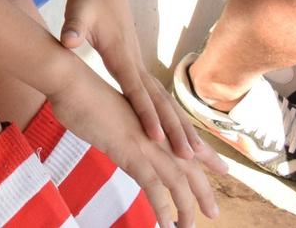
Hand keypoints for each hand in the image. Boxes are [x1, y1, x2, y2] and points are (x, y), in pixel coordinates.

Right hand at [48, 65, 214, 227]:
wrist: (72, 82)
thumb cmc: (85, 95)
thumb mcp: (112, 113)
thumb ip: (124, 128)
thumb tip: (122, 138)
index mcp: (154, 121)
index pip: (187, 142)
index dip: (207, 156)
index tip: (223, 169)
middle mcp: (157, 132)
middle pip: (190, 167)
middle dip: (204, 192)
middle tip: (214, 212)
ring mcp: (146, 143)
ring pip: (177, 181)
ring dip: (186, 207)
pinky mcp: (131, 151)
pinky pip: (153, 185)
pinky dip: (162, 206)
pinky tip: (166, 223)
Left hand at [60, 0, 224, 180]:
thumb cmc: (87, 0)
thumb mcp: (78, 10)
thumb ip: (74, 27)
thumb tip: (68, 41)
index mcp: (120, 54)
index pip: (135, 90)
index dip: (146, 114)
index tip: (156, 138)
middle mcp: (135, 63)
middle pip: (158, 101)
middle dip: (174, 129)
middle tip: (189, 158)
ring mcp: (139, 65)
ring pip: (164, 100)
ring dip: (180, 126)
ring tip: (195, 154)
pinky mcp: (137, 67)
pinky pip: (158, 97)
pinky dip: (172, 116)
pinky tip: (180, 135)